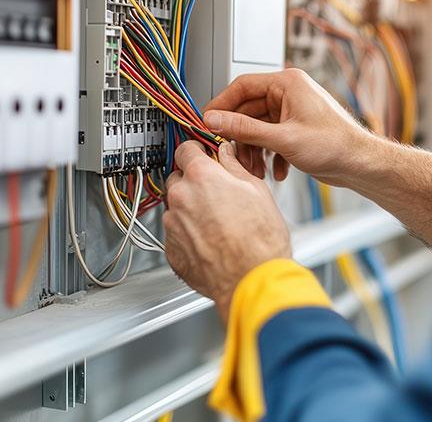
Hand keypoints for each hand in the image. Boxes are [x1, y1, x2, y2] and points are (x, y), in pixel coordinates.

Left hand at [163, 141, 290, 320]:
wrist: (252, 281)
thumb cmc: (260, 241)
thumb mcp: (257, 191)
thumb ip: (235, 167)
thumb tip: (227, 154)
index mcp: (201, 177)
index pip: (186, 149)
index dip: (196, 151)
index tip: (201, 155)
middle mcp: (181, 198)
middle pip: (178, 178)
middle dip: (194, 182)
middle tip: (216, 193)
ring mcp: (173, 226)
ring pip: (177, 207)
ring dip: (191, 210)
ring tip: (219, 223)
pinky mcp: (171, 250)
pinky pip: (176, 234)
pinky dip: (189, 234)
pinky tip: (212, 240)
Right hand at [203, 68, 369, 185]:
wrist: (361, 165)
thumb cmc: (335, 145)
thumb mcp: (282, 138)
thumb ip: (244, 129)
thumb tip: (215, 120)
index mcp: (287, 83)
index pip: (242, 86)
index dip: (222, 104)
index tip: (207, 122)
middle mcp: (289, 93)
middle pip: (248, 109)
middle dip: (240, 136)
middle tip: (228, 152)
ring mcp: (293, 111)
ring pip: (259, 127)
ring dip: (254, 150)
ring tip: (255, 170)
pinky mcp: (296, 129)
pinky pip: (271, 138)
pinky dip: (269, 155)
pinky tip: (276, 172)